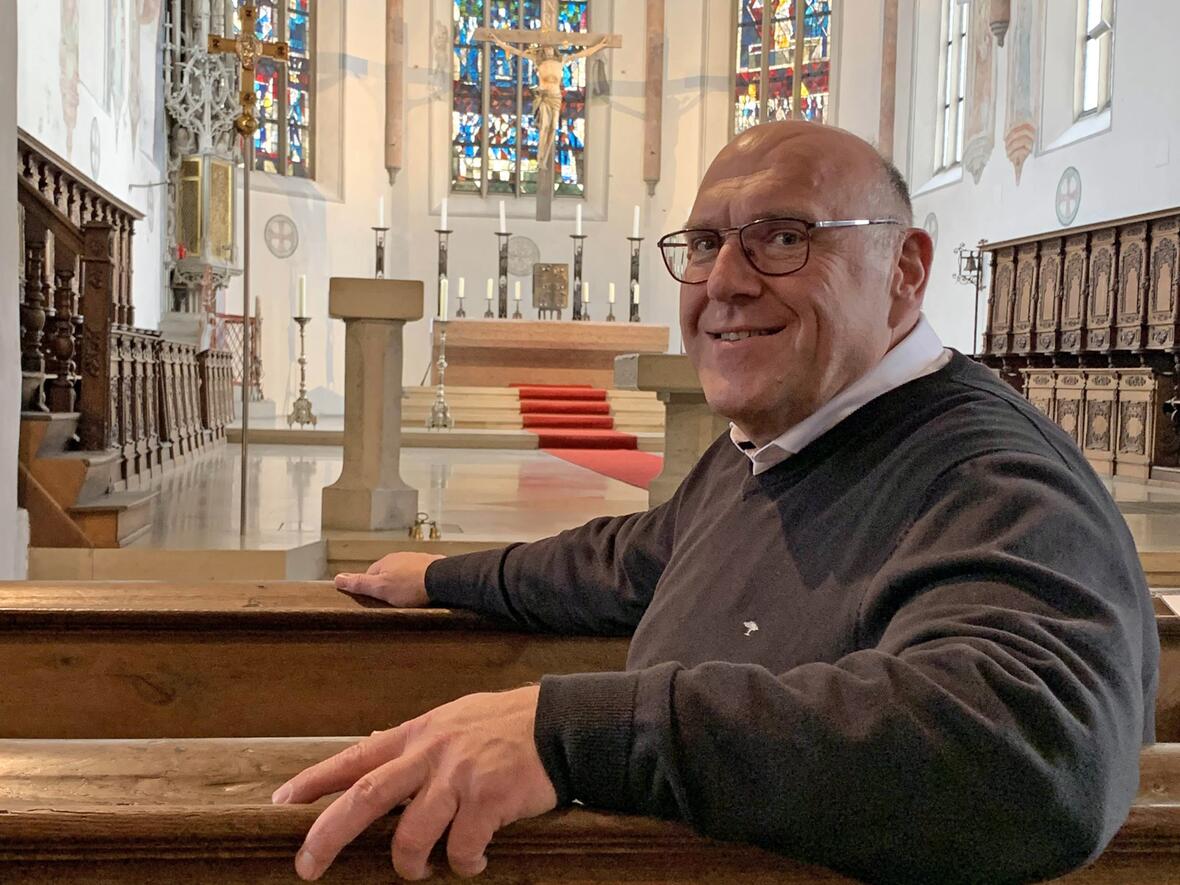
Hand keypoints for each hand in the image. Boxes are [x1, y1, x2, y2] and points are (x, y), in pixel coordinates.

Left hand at [273, 686, 557, 880]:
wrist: (558, 722)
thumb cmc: (506, 724)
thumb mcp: (453, 721)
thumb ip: (417, 744)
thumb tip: (376, 754)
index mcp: (418, 734)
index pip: (355, 758)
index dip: (315, 781)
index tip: (281, 802)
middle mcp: (431, 754)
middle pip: (366, 797)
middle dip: (329, 834)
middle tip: (307, 865)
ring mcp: (458, 777)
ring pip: (411, 836)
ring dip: (410, 864)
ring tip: (420, 870)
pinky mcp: (488, 800)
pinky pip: (462, 850)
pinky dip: (463, 864)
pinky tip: (475, 860)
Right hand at [334, 552, 445, 606]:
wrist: (442, 580)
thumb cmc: (411, 586)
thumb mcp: (380, 588)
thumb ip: (360, 584)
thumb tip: (338, 578)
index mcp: (386, 561)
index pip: (370, 575)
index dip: (370, 589)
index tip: (373, 601)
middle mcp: (401, 557)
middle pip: (388, 574)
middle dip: (389, 587)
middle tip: (393, 603)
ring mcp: (417, 560)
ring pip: (405, 574)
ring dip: (405, 585)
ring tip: (409, 600)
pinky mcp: (432, 566)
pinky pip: (421, 576)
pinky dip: (420, 584)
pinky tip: (423, 593)